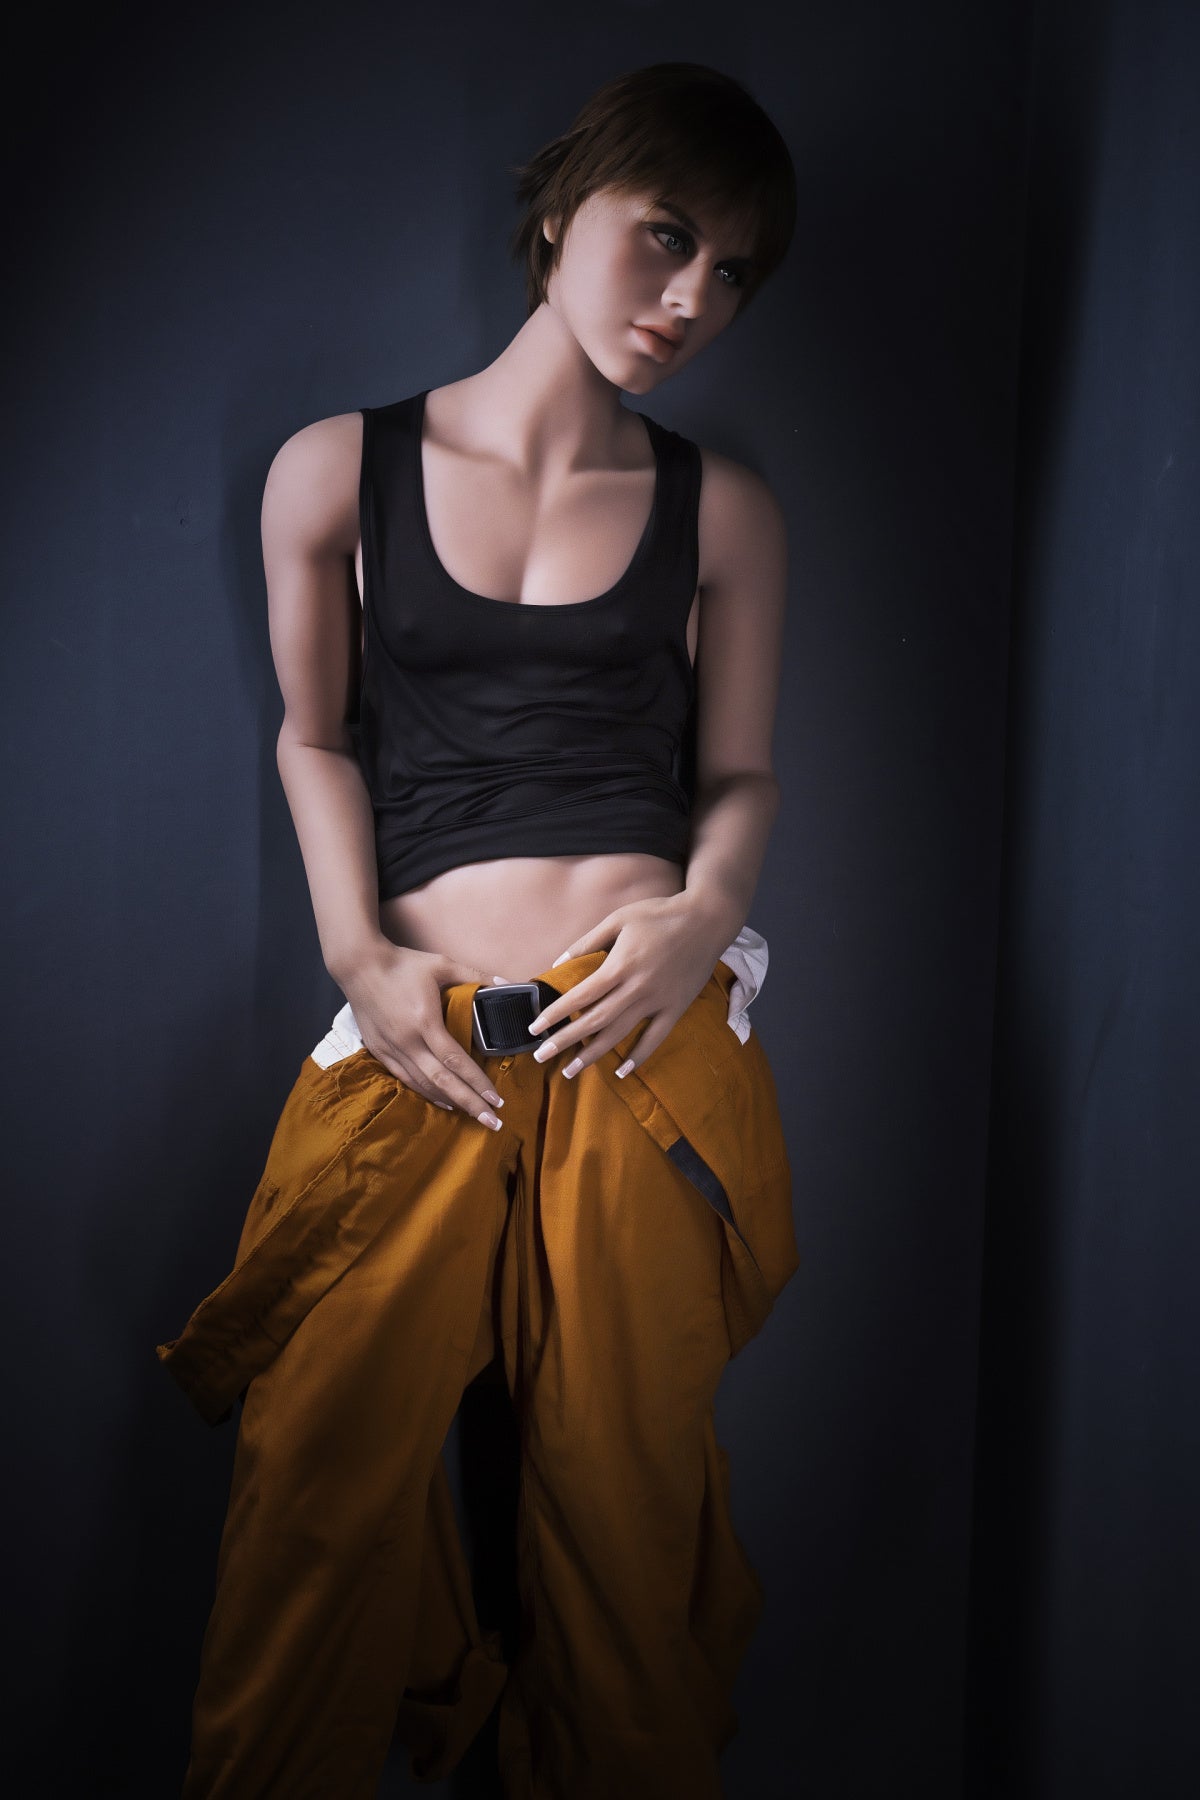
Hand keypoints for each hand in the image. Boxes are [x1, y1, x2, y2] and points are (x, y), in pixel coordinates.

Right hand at [340, 941, 513, 1129]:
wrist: (358, 966)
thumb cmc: (402, 964)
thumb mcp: (442, 964)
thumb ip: (476, 975)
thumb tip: (507, 983)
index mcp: (425, 1022)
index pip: (456, 1061)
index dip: (477, 1082)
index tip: (497, 1099)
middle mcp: (408, 1042)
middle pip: (442, 1081)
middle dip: (470, 1104)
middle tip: (493, 1122)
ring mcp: (392, 1049)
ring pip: (423, 1085)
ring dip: (450, 1102)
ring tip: (473, 1115)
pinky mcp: (380, 1051)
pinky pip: (405, 1079)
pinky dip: (425, 1093)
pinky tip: (443, 1101)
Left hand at [526, 894, 725, 1078]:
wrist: (707, 920)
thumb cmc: (659, 915)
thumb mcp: (619, 919)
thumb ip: (587, 942)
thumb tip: (558, 963)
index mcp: (621, 964)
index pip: (581, 996)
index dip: (556, 1013)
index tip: (534, 1028)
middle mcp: (637, 987)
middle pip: (595, 1021)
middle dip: (565, 1040)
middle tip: (541, 1056)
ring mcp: (658, 1000)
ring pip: (620, 1034)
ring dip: (593, 1055)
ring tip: (570, 1070)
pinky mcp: (676, 1007)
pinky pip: (655, 1038)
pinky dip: (639, 1056)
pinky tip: (621, 1071)